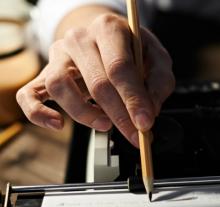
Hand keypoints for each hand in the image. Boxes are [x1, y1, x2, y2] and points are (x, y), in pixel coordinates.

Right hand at [17, 13, 174, 146]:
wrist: (105, 38)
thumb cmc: (132, 50)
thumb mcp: (156, 58)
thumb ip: (159, 82)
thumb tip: (150, 110)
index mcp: (109, 29)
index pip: (120, 68)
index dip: (133, 99)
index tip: (145, 123)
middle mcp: (80, 38)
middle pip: (96, 82)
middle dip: (118, 116)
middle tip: (133, 135)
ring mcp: (59, 55)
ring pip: (61, 87)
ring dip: (85, 115)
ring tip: (105, 125)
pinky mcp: (45, 73)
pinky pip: (29, 94)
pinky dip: (39, 113)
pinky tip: (58, 124)